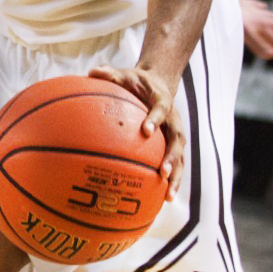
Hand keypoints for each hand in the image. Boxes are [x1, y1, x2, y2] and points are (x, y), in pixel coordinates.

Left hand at [88, 64, 185, 198]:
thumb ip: (110, 74)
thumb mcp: (125, 73)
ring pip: (181, 158)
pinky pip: (175, 165)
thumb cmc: (137, 82)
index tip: (146, 131)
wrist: (159, 84)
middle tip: (162, 172)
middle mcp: (174, 120)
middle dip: (172, 158)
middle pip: (178, 140)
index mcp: (163, 101)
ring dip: (176, 176)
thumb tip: (92, 71)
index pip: (162, 109)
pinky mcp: (174, 146)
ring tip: (168, 196)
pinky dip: (171, 182)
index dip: (156, 119)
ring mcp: (176, 135)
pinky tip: (163, 199)